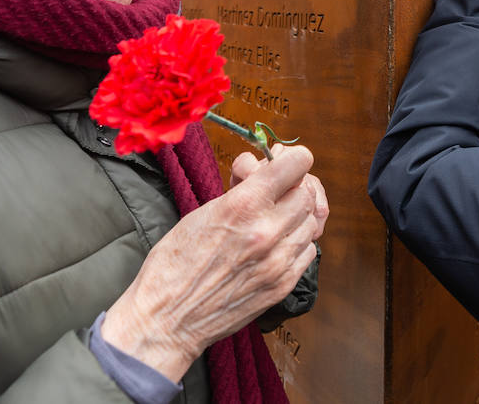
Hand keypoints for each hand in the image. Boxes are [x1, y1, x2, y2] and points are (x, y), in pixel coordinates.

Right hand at [101, 145, 323, 380]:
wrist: (167, 318)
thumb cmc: (174, 263)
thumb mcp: (203, 213)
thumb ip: (241, 192)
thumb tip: (264, 174)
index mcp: (242, 206)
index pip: (296, 165)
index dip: (293, 160)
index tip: (287, 163)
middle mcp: (267, 231)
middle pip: (306, 193)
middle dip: (293, 187)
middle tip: (276, 193)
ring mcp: (278, 261)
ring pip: (311, 222)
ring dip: (296, 215)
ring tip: (274, 219)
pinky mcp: (282, 285)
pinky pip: (308, 251)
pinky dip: (298, 242)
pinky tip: (278, 244)